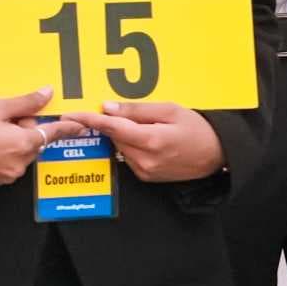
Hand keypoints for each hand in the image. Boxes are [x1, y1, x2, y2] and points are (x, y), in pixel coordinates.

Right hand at [0, 87, 80, 184]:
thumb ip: (26, 102)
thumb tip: (46, 93)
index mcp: (24, 143)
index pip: (52, 133)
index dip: (66, 127)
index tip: (78, 125)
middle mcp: (20, 162)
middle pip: (34, 141)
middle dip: (25, 129)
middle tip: (5, 119)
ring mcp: (9, 173)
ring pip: (22, 152)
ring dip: (14, 141)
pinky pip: (11, 162)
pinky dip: (5, 152)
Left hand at [80, 100, 226, 182]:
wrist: (217, 155)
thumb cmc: (197, 129)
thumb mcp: (170, 110)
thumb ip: (137, 110)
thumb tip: (108, 108)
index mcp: (151, 141)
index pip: (111, 128)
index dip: (89, 119)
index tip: (69, 115)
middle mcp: (145, 160)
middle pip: (115, 137)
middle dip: (113, 123)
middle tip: (127, 112)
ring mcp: (145, 171)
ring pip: (120, 147)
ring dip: (123, 134)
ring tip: (147, 125)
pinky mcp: (147, 176)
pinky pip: (129, 156)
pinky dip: (131, 145)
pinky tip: (148, 138)